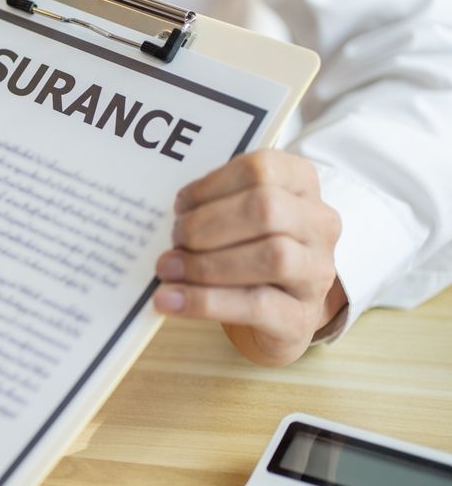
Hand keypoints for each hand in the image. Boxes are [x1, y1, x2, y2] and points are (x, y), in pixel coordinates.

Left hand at [153, 150, 346, 365]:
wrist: (279, 309)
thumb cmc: (248, 249)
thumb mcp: (236, 217)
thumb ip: (210, 207)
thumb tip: (169, 219)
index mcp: (301, 184)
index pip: (261, 169)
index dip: (212, 185)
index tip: (180, 205)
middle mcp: (319, 224)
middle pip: (266, 210)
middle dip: (206, 225)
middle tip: (174, 239)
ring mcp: (317, 271)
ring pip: (271, 257)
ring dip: (205, 264)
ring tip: (167, 269)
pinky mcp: (301, 316)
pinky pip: (256, 305)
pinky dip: (206, 302)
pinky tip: (172, 301)